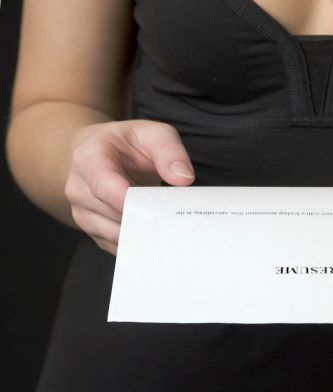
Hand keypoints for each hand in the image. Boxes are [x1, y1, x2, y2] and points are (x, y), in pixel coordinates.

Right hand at [64, 120, 194, 254]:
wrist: (101, 152)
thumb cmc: (129, 143)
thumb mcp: (154, 134)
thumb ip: (170, 151)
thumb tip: (183, 178)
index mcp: (89, 157)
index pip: (103, 184)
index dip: (127, 200)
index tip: (153, 209)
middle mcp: (78, 187)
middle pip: (113, 214)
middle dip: (146, 217)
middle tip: (174, 216)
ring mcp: (82, 212)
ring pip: (116, 234)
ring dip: (144, 232)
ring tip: (165, 220)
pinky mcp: (92, 230)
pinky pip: (116, 246)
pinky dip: (138, 243)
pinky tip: (155, 231)